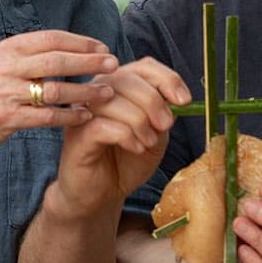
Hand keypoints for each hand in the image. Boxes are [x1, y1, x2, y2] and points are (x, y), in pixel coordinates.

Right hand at [0, 30, 120, 158]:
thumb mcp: (6, 65)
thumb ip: (34, 55)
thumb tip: (77, 47)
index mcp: (9, 48)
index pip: (52, 38)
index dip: (81, 42)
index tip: (104, 47)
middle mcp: (6, 66)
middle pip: (57, 61)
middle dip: (89, 62)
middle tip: (114, 65)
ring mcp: (5, 92)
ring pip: (55, 90)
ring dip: (85, 91)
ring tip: (107, 94)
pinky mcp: (6, 118)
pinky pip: (47, 116)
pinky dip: (69, 116)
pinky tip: (86, 116)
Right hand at [54, 58, 190, 216]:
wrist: (102, 195)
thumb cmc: (126, 162)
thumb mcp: (156, 134)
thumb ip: (163, 113)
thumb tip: (177, 98)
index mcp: (119, 86)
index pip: (143, 66)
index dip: (167, 79)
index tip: (184, 101)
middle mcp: (97, 93)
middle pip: (127, 78)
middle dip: (154, 102)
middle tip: (165, 126)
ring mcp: (83, 112)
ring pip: (114, 100)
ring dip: (141, 122)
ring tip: (147, 142)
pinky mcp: (76, 135)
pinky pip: (103, 125)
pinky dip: (127, 136)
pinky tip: (135, 148)